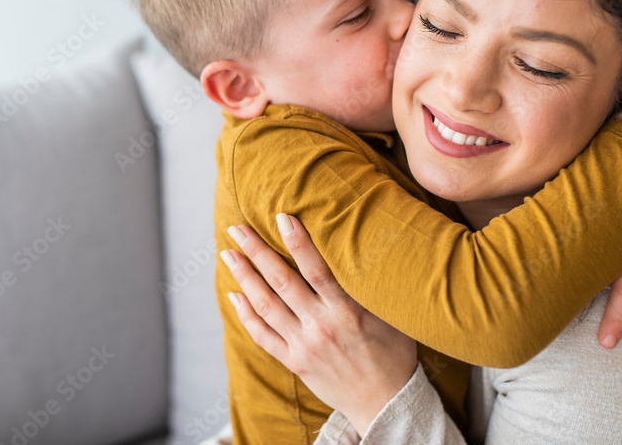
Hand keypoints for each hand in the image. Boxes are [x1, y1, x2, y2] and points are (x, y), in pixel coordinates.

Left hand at [221, 213, 416, 435]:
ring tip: (228, 253)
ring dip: (244, 277)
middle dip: (257, 251)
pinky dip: (246, 315)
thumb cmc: (393, 354)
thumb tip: (365, 246)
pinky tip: (235, 295)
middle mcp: (322, 326)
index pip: (317, 270)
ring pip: (266, 305)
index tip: (281, 217)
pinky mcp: (294, 362)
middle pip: (282, 282)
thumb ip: (372, 286)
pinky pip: (263, 336)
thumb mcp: (392, 315)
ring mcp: (304, 345)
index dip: (298, 242)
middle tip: (237, 227)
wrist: (385, 403)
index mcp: (348, 311)